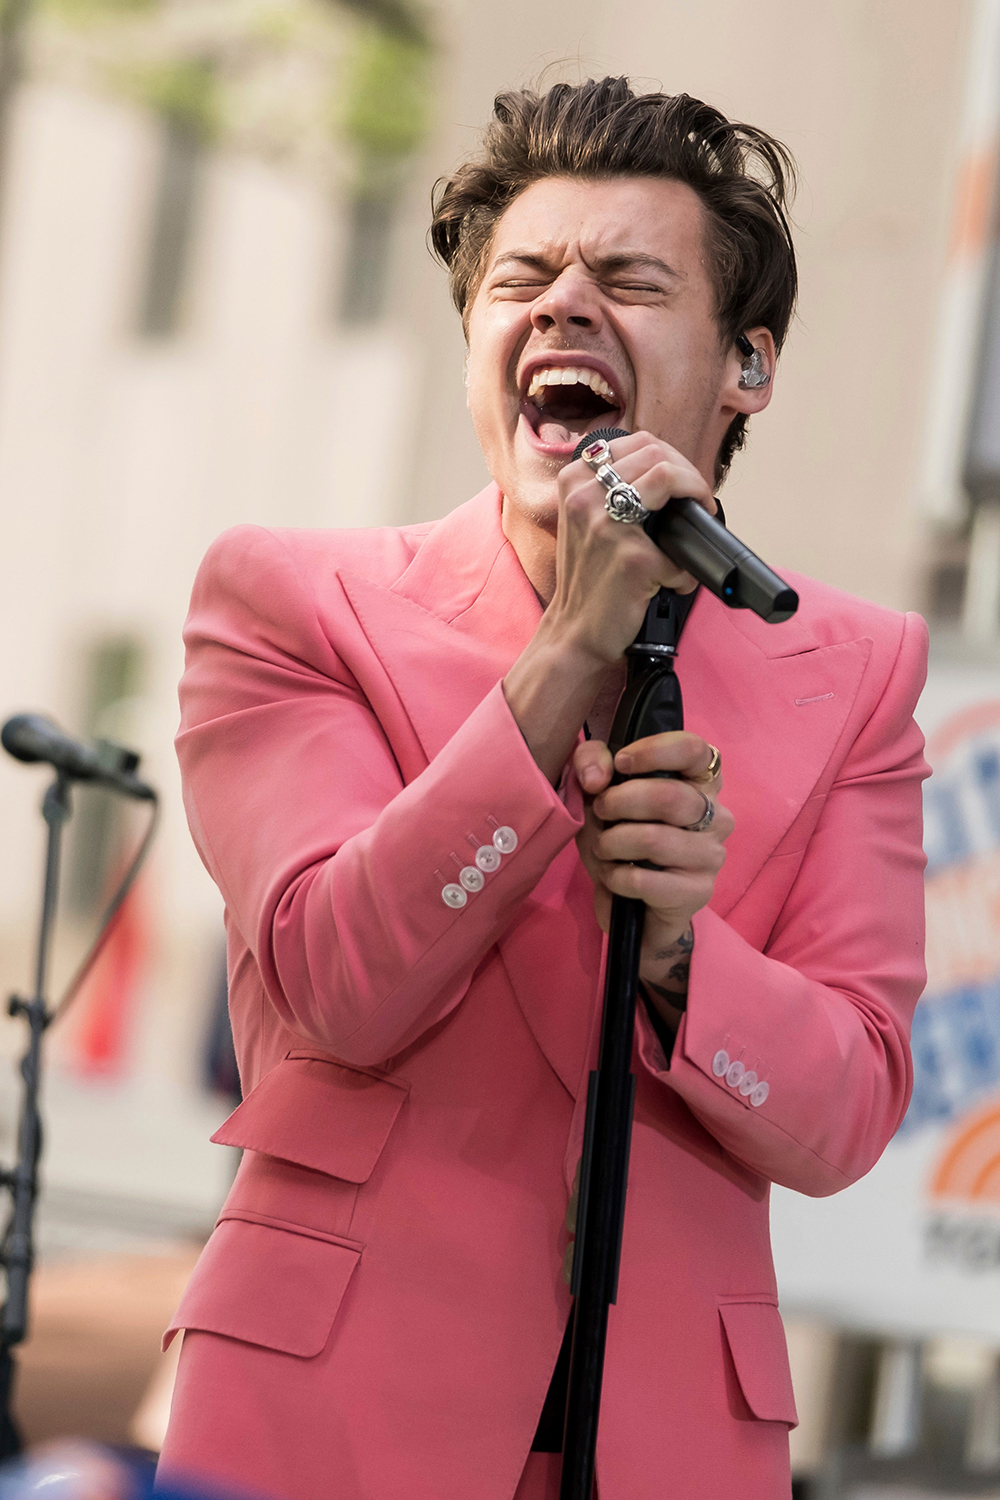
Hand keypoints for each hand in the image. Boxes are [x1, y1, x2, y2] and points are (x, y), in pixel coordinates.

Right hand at [502, 433, 717, 783]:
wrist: (574, 632)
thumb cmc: (588, 580)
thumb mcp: (585, 520)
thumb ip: (614, 490)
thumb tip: (671, 472)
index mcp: (574, 481)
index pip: (638, 442)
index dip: (672, 457)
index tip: (683, 482)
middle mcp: (584, 497)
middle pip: (657, 454)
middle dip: (691, 475)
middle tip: (700, 501)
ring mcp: (606, 526)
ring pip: (668, 476)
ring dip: (698, 496)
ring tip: (699, 521)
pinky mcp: (632, 559)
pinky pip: (679, 550)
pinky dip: (686, 571)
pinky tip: (676, 582)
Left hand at [573, 731, 732, 1006]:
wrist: (632, 907)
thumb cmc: (621, 840)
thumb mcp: (597, 794)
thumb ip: (591, 761)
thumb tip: (597, 777)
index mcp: (701, 782)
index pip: (694, 750)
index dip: (653, 751)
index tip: (620, 763)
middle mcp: (717, 815)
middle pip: (670, 797)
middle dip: (619, 802)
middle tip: (600, 812)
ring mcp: (711, 855)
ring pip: (655, 839)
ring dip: (613, 842)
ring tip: (604, 848)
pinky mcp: (698, 891)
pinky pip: (644, 879)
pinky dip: (615, 876)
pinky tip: (613, 877)